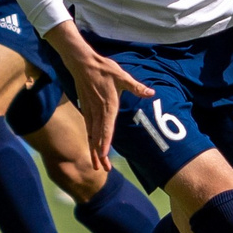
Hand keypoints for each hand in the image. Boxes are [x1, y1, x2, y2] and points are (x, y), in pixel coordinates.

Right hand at [45, 21, 149, 170]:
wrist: (82, 63)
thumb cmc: (103, 69)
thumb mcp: (122, 76)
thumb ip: (136, 87)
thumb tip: (151, 92)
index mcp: (107, 105)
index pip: (106, 128)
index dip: (105, 143)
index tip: (104, 156)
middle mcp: (97, 111)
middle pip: (97, 137)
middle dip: (99, 154)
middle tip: (103, 169)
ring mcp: (90, 111)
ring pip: (91, 135)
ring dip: (93, 150)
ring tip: (96, 165)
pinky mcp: (85, 109)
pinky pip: (88, 128)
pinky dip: (90, 140)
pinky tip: (92, 147)